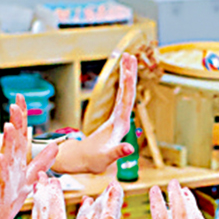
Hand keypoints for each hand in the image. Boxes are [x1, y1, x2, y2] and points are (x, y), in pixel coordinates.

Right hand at [0, 97, 58, 218]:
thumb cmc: (10, 198)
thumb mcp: (30, 177)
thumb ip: (42, 161)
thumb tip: (56, 145)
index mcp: (16, 160)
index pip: (19, 135)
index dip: (21, 116)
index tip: (20, 97)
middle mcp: (9, 165)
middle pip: (13, 140)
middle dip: (15, 122)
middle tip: (15, 104)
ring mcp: (4, 177)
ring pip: (6, 156)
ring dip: (7, 141)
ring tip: (8, 126)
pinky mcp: (1, 191)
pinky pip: (2, 178)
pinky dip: (2, 167)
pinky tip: (0, 156)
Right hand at [58, 53, 136, 173]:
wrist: (89, 162)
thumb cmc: (95, 161)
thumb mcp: (106, 158)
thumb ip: (118, 153)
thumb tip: (129, 148)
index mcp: (121, 125)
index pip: (126, 102)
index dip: (127, 86)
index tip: (127, 71)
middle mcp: (123, 119)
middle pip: (128, 93)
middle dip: (129, 74)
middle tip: (130, 56)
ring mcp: (119, 118)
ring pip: (124, 93)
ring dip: (126, 76)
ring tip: (127, 58)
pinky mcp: (114, 118)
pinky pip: (119, 97)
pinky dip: (121, 85)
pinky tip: (123, 76)